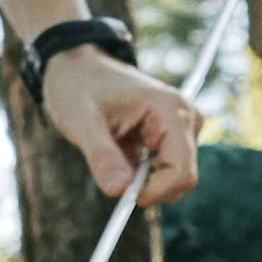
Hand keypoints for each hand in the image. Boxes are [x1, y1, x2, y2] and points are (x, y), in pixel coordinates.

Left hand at [38, 43, 199, 209]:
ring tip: (113, 152)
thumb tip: (119, 191)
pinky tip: (119, 149)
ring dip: (141, 179)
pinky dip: (139, 174)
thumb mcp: (82, 121)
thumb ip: (102, 156)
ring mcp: (180, 127)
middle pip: (181, 178)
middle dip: (147, 187)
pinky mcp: (170, 136)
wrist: (76, 66)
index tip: (121, 195)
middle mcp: (184, 118)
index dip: (154, 192)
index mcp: (171, 111)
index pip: (182, 172)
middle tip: (111, 173)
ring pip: (172, 178)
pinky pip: (162, 171)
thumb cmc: (78, 86)